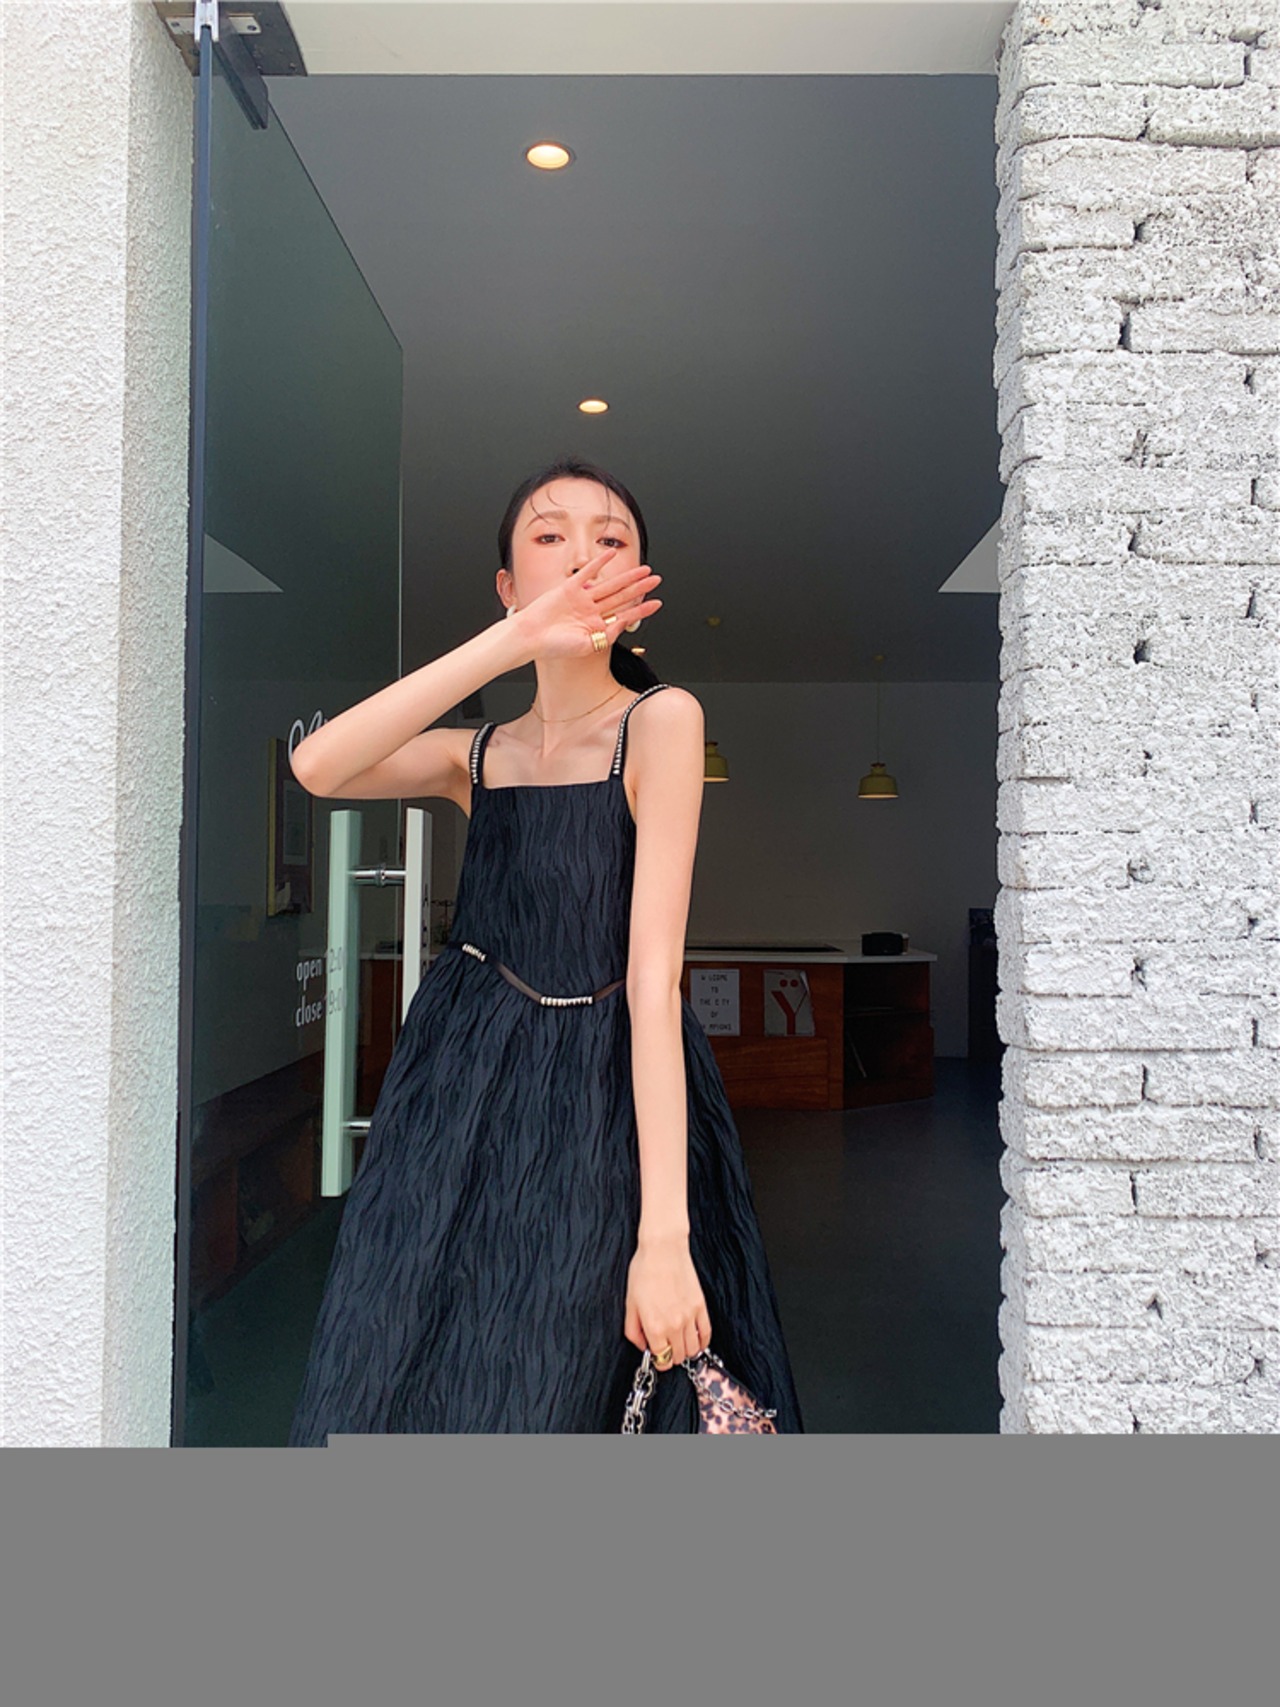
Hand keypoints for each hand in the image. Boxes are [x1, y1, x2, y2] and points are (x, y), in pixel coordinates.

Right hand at [511, 548, 662, 662]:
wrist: (530, 637)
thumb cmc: (554, 647)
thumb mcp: (587, 646)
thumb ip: (607, 635)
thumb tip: (624, 624)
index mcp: (596, 626)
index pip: (624, 614)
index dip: (641, 609)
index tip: (656, 604)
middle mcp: (591, 611)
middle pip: (621, 596)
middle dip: (639, 588)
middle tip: (656, 580)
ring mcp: (581, 599)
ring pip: (609, 585)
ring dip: (627, 577)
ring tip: (644, 570)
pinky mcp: (569, 588)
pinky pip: (587, 573)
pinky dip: (599, 563)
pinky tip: (611, 555)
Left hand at [623, 1233, 710, 1369]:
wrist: (663, 1249)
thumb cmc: (644, 1271)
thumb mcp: (630, 1303)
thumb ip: (633, 1330)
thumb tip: (642, 1345)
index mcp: (654, 1326)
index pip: (661, 1359)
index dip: (658, 1360)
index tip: (656, 1355)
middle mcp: (674, 1325)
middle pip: (678, 1357)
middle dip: (671, 1357)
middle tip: (666, 1347)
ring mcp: (690, 1317)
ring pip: (693, 1349)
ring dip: (686, 1351)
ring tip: (679, 1344)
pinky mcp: (701, 1307)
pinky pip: (706, 1334)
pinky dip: (702, 1342)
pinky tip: (696, 1341)